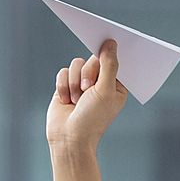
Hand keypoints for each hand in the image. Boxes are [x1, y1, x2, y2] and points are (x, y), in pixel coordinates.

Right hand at [45, 38, 128, 152]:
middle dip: (88, 73)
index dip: (109, 52)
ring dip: (74, 82)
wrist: (68, 138)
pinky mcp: (66, 87)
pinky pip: (63, 72)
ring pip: (76, 64)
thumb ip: (109, 65)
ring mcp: (82, 84)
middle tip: (88, 88)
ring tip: (76, 100)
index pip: (114, 60)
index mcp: (116, 84)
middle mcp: (99, 82)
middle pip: (93, 59)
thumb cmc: (92, 119)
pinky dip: (63, 85)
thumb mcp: (105, 90)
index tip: (105, 41)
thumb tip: (110, 43)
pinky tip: (66, 100)